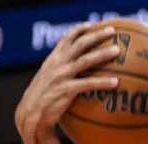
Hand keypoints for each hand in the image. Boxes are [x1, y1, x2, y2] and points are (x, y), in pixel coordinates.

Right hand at [15, 22, 120, 143]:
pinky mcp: (66, 90)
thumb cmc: (42, 100)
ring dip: (102, 54)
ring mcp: (61, 76)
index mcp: (53, 59)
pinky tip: (115, 83)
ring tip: (117, 51)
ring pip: (85, 60)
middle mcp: (57, 64)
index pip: (66, 39)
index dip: (80, 30)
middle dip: (96, 35)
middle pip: (79, 44)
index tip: (93, 25)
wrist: (31, 115)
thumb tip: (76, 72)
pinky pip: (88, 84)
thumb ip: (60, 72)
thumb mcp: (48, 80)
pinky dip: (103, 82)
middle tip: (112, 31)